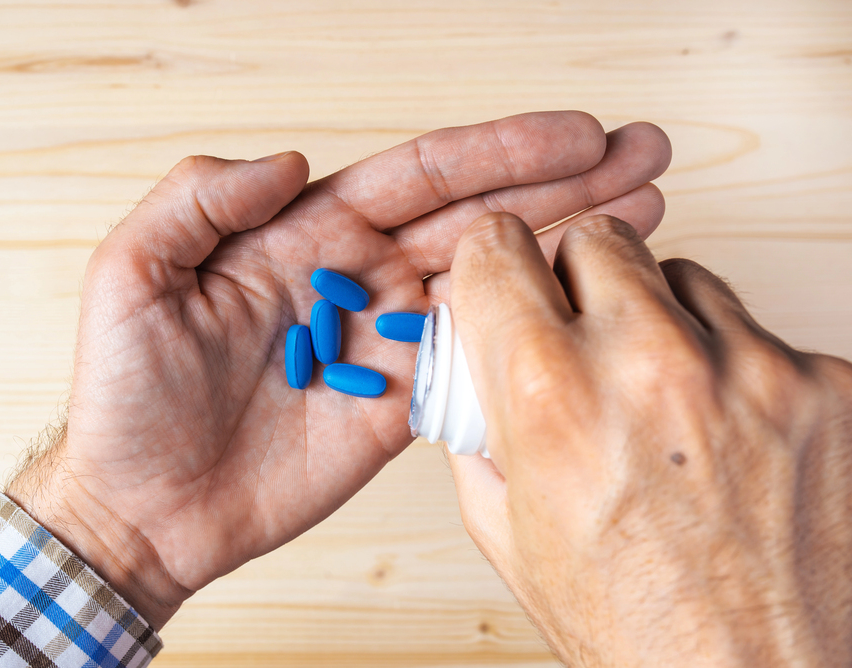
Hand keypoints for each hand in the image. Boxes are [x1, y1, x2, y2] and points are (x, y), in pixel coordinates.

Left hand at [5, 112, 671, 627]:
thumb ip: (200, 200)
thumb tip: (291, 161)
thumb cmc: (124, 395)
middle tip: (641, 153)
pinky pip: (475, 359)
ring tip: (644, 207)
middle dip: (563, 183)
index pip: (419, 176)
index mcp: (303, 235)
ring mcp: (383, 341)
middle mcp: (356, 276)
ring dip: (567, 242)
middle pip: (478, 215)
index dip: (499, 151)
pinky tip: (584, 297)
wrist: (142, 506)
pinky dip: (532, 327)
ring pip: (492, 278)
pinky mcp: (397, 404)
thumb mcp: (132, 276)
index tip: (574, 134)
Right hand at [449, 212, 851, 666]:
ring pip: (685, 276)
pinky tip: (727, 435)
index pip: (499, 248)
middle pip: (598, 238)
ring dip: (662, 320)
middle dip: (578, 279)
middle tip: (583, 335)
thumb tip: (476, 367)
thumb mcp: (509, 533)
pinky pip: (760, 335)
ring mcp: (753, 368)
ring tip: (663, 398)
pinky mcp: (827, 383)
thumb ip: (479, 430)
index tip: (504, 277)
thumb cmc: (636, 630)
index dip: (492, 264)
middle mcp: (652, 363)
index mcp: (552, 396)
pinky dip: (735, 369)